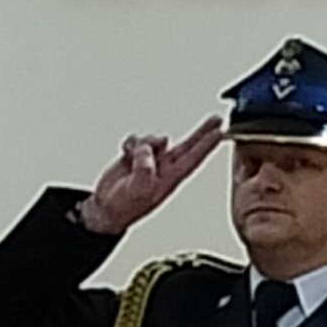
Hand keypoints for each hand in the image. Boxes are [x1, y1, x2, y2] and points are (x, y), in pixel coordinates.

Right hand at [77, 116, 225, 237]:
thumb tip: (147, 151)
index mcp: (171, 178)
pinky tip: (126, 152)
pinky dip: (131, 142)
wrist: (104, 208)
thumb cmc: (124, 206)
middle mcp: (165, 167)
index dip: (208, 144)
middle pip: (188, 144)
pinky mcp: (136, 155)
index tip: (221, 131)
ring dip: (146, 141)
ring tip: (133, 154)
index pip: (194, 158)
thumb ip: (145, 169)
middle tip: (217, 119)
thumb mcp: (137, 191)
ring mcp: (151, 160)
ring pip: (156, 138)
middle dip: (202, 131)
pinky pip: (137, 139)